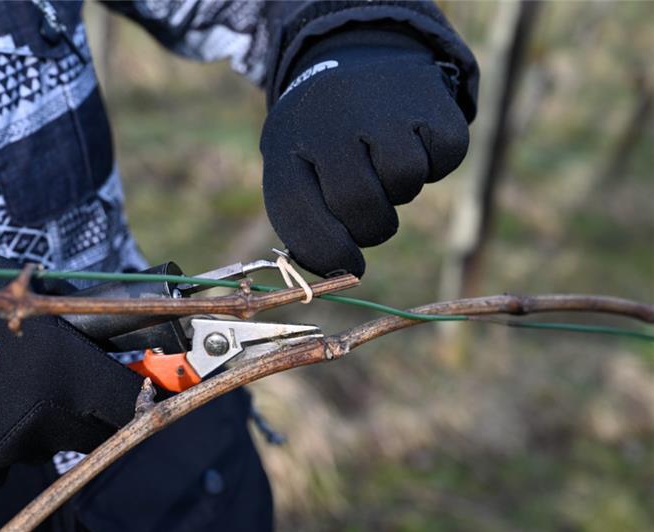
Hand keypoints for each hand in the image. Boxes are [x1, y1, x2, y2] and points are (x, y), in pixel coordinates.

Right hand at [0, 256, 142, 494]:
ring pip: (48, 444)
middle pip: (95, 429)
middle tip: (63, 386)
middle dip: (88, 409)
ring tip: (1, 389)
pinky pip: (6, 461)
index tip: (130, 382)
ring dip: (40, 423)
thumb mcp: (13, 290)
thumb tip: (100, 309)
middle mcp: (50, 419)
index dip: (133, 389)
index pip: (129, 398)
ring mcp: (14, 451)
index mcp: (68, 372)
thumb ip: (63, 307)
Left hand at [260, 30, 469, 276]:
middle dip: (371, 227)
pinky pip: (444, 157)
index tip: (350, 265)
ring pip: (404, 179)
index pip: (298, 214)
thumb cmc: (322, 139)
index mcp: (286, 145)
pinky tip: (414, 143)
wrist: (354, 60)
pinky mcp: (426, 97)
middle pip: (359, 204)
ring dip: (402, 191)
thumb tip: (340, 271)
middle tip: (372, 215)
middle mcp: (328, 119)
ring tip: (386, 166)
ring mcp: (378, 103)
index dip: (328, 254)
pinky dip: (436, 163)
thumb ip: (306, 223)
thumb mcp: (296, 169)